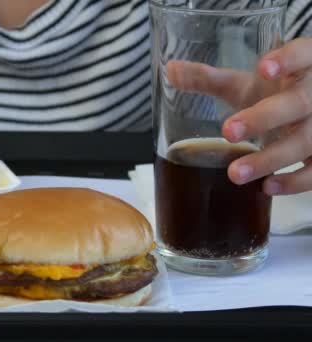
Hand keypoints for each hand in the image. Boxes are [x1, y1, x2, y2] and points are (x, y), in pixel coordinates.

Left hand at [167, 38, 311, 194]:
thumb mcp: (246, 83)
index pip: (303, 53)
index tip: (262, 67)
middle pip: (299, 103)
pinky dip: (295, 181)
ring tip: (236, 173)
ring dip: (271, 158)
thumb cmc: (274, 94)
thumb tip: (170, 70)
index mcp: (303, 66)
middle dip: (264, 117)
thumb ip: (209, 78)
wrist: (310, 114)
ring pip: (306, 140)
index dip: (288, 59)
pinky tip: (267, 187)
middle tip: (228, 131)